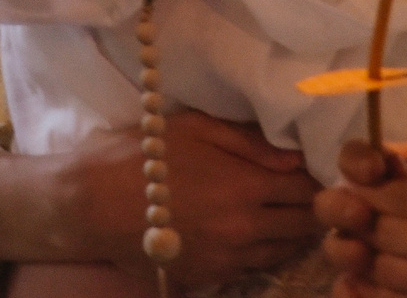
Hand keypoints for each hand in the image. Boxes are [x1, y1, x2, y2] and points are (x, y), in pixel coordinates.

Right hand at [69, 113, 319, 287]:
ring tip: (283, 213)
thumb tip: (295, 155)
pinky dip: (262, 251)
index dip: (316, 180)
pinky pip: (253, 267)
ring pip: (283, 252)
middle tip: (305, 193)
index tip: (315, 170)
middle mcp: (244, 229)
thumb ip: (249, 142)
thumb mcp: (194, 128)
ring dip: (290, 233)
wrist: (90, 202)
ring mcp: (228, 259)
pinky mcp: (210, 277)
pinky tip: (251, 233)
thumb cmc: (141, 155)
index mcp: (244, 187)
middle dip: (311, 209)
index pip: (307, 191)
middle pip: (303, 227)